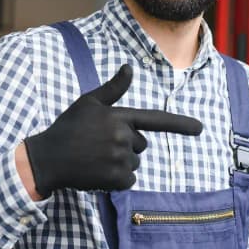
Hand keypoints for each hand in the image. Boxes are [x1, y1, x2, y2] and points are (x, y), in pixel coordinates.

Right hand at [23, 64, 201, 196]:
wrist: (48, 158)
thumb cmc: (68, 128)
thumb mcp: (89, 103)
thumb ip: (113, 88)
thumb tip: (129, 68)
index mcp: (120, 117)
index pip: (156, 120)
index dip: (180, 124)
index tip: (201, 129)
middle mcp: (123, 136)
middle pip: (141, 145)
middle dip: (125, 146)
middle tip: (99, 145)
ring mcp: (121, 158)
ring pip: (134, 162)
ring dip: (120, 163)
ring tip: (95, 158)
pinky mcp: (117, 178)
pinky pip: (129, 180)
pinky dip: (117, 180)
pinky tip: (98, 172)